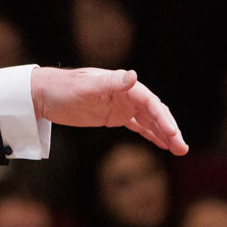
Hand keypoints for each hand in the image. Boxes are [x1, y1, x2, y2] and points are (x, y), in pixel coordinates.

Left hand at [30, 66, 186, 154]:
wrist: (44, 94)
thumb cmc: (63, 88)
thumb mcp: (86, 86)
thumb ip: (110, 83)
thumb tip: (133, 76)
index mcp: (123, 85)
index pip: (151, 102)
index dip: (163, 118)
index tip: (172, 134)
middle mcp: (126, 94)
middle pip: (155, 113)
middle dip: (170, 129)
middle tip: (182, 148)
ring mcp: (121, 106)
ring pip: (150, 121)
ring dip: (165, 134)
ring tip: (179, 150)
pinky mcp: (114, 116)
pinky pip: (138, 126)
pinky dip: (151, 134)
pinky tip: (162, 144)